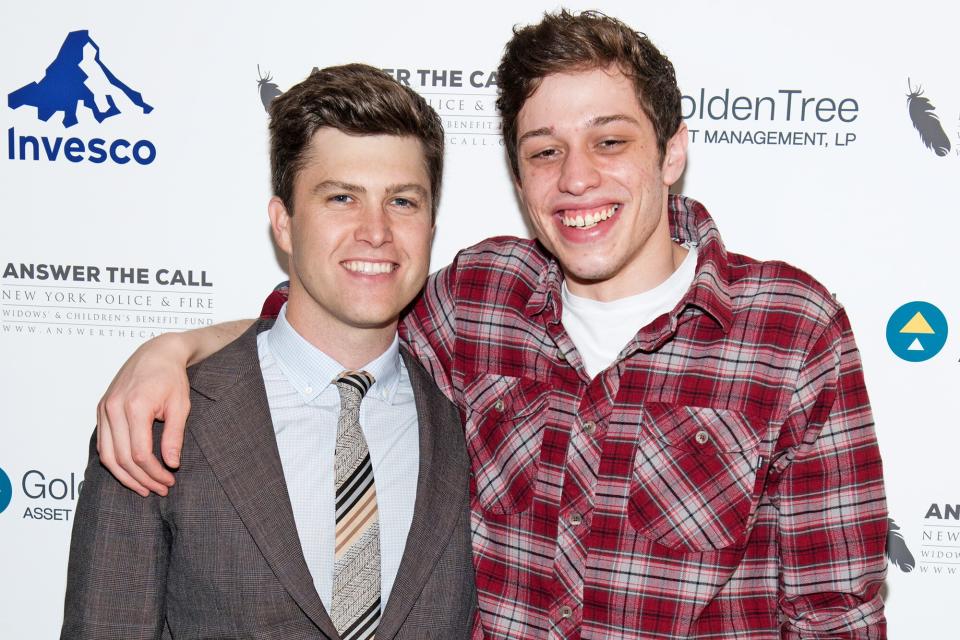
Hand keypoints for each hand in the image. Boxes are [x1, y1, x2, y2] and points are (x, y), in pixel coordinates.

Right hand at [96, 333, 190, 496]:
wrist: (157, 353)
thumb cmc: (171, 378)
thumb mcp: (180, 406)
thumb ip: (174, 436)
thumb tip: (171, 464)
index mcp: (135, 406)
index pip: (139, 453)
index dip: (154, 472)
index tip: (169, 481)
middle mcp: (113, 408)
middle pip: (121, 458)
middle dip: (142, 479)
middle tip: (159, 489)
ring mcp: (104, 408)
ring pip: (107, 455)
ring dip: (125, 476)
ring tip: (144, 487)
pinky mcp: (101, 409)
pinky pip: (103, 443)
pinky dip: (114, 461)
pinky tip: (130, 471)